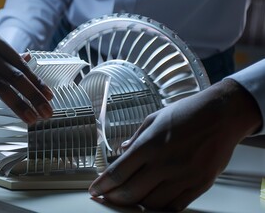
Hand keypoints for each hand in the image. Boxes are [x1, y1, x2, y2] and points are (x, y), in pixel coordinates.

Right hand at [0, 10, 52, 139]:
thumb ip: (6, 50)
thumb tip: (28, 56)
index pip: (23, 67)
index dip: (38, 83)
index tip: (50, 96)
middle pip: (18, 79)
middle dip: (35, 97)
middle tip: (48, 112)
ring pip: (2, 89)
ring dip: (20, 106)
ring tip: (33, 120)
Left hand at [89, 79, 261, 210]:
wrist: (222, 115)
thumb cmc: (187, 113)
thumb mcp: (154, 119)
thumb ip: (136, 138)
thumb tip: (121, 150)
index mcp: (149, 145)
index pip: (117, 172)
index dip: (102, 185)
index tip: (94, 191)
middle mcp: (164, 163)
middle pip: (130, 192)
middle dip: (114, 198)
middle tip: (107, 198)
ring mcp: (182, 176)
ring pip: (151, 203)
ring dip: (136, 204)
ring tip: (131, 198)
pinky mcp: (199, 184)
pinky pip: (175, 206)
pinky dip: (160, 207)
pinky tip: (153, 201)